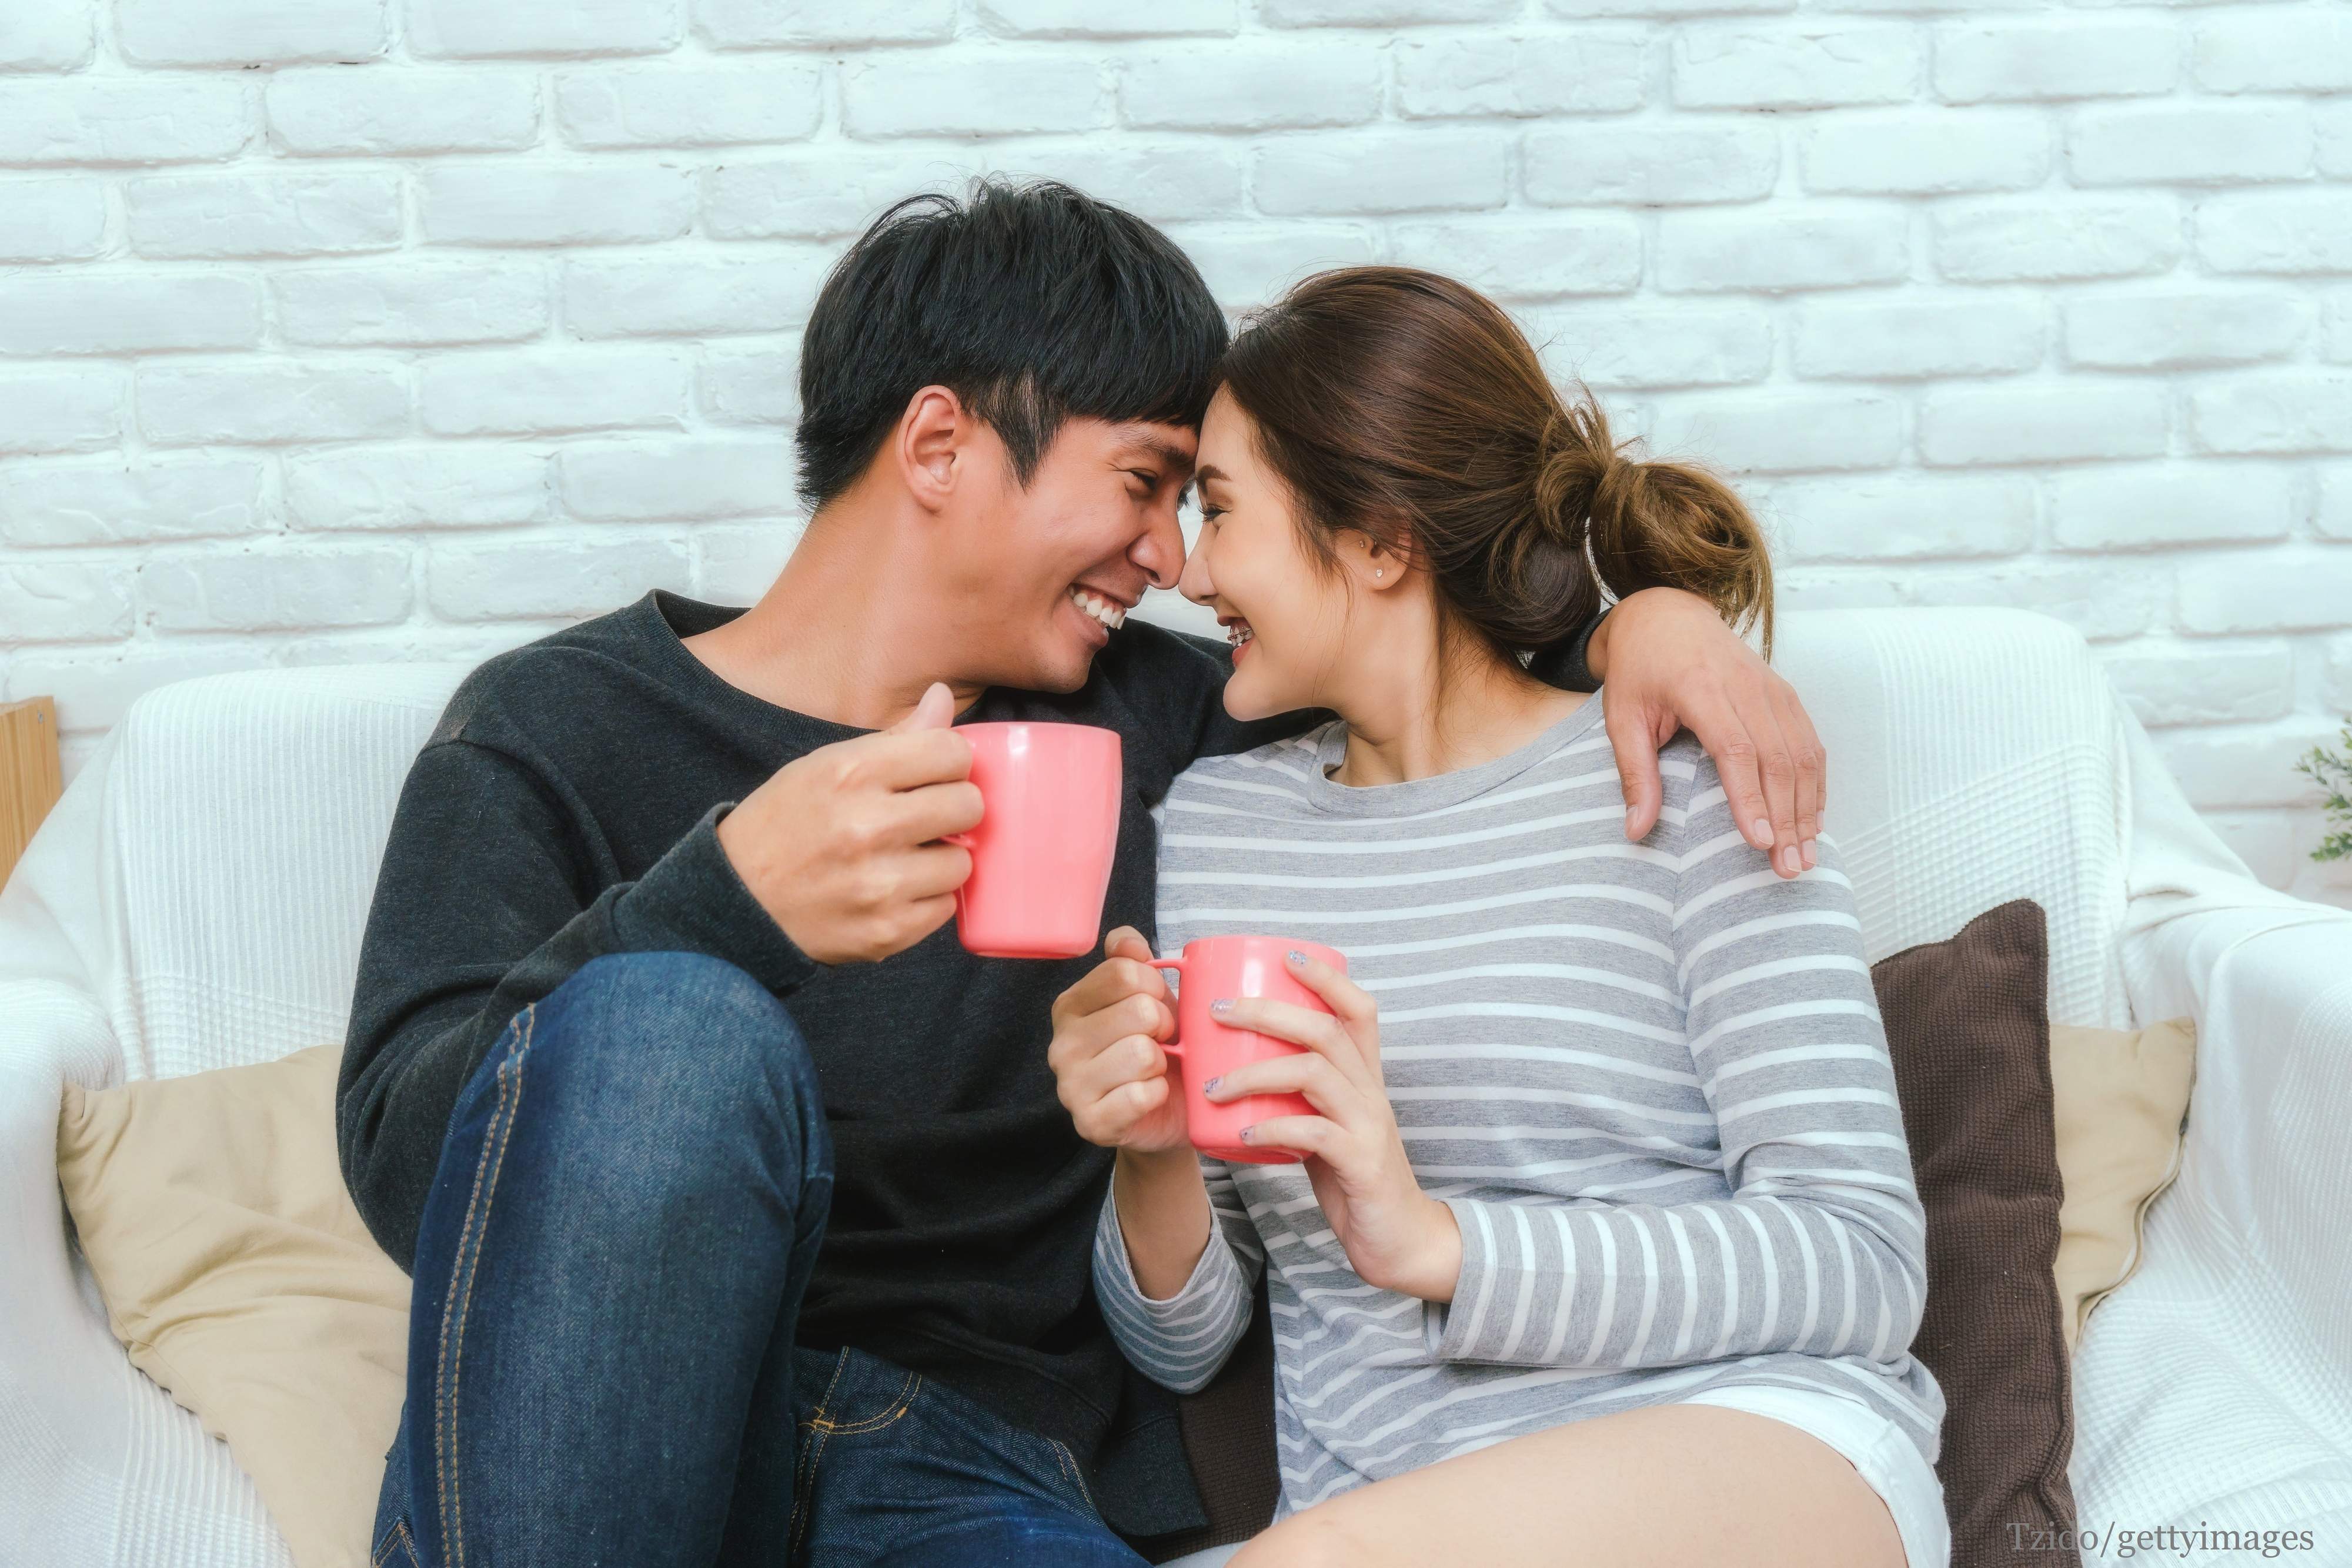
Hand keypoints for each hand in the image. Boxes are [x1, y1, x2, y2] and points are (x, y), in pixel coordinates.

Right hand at [714, 681, 981, 963]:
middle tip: (924, 817)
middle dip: (952, 809)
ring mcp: (879, 884)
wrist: (736, 902)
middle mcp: (867, 827)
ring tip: (904, 857)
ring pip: (962, 861)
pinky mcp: (887, 931)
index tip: (931, 775)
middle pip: (968, 805)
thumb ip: (894, 737)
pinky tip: (894, 889)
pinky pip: (945, 906)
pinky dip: (927, 898)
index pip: (952, 751)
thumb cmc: (785, 825)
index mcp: (851, 773)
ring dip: (940, 859)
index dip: (948, 762)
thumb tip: (942, 697)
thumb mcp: (824, 766)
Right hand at [1049, 926, 1188, 1153]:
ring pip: (1142, 1053)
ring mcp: (1071, 1087)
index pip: (1124, 972)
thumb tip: (1126, 940)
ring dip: (1161, 1063)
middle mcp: (1061, 1045)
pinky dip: (1159, 1094)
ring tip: (1154, 1070)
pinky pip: (1142, 1095)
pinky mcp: (1091, 1124)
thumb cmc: (1159, 1048)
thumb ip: (1133, 962)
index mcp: (1071, 1005)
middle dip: (1166, 1025)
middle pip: (1138, 1010)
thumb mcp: (1151, 998)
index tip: (1159, 1005)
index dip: (1157, 986)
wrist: (1166, 1113)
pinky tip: (1151, 1096)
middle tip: (1162, 1042)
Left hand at [1202, 949, 1460, 1301]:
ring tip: (1213, 1086)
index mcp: (1366, 1077)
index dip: (1326, 977)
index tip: (1286, 955)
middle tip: (1217, 1011)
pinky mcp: (1362, 1162)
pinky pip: (1314, 1131)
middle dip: (1267, 1012)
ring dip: (1255, 1072)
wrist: (1398, 1240)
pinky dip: (1273, 1126)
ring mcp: (1369, 1125)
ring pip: (1314, 1072)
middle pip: (1325, 1029)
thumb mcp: (1327, 1125)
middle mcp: (1372, 1092)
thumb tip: (1239, 1069)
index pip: (1359, 1009)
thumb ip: (1298, 1097)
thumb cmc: (1353, 1178)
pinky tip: (1242, 1134)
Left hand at [1587, 586, 1824, 877]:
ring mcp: (1771, 686)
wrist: (1665, 614)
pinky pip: (1809, 741)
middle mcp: (1745, 685)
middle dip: (1787, 818)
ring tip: (1806, 855)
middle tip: (1789, 867)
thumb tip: (1636, 830)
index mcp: (1701, 688)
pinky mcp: (1784, 692)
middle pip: (1777, 758)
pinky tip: (1813, 819)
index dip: (1751, 798)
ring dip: (1807, 807)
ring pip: (1802, 752)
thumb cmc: (1639, 669)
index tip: (1759, 842)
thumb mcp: (1622, 718)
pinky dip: (1815, 783)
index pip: (1736, 750)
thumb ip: (1634, 773)